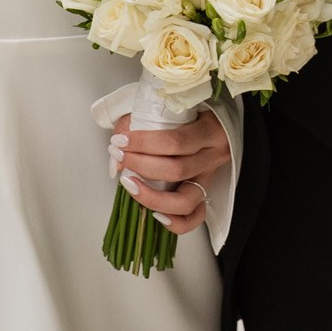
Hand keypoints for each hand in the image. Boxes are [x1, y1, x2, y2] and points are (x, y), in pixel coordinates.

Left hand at [108, 105, 231, 237]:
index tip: (120, 141)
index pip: (175, 141)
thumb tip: (117, 159)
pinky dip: (176, 223)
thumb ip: (141, 124)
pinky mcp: (206, 193)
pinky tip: (156, 215)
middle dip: (140, 165)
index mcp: (210, 129)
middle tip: (119, 155)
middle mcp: (214, 155)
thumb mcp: (168, 108)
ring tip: (129, 185)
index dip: (144, 143)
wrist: (213, 119)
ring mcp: (211, 177)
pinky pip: (196, 217)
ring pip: (186, 199)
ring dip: (152, 196)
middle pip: (176, 170)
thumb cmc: (189, 111)